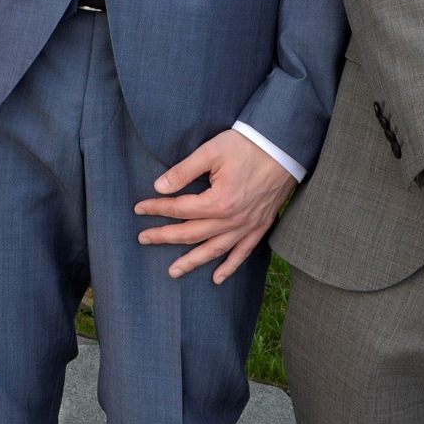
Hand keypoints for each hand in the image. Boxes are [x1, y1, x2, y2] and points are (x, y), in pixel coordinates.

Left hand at [133, 129, 295, 283]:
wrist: (284, 147)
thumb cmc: (247, 145)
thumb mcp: (211, 151)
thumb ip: (184, 171)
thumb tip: (159, 187)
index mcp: (218, 201)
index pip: (180, 209)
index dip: (157, 208)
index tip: (139, 208)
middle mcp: (233, 220)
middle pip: (192, 233)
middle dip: (165, 237)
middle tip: (143, 239)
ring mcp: (248, 226)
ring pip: (215, 250)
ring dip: (192, 262)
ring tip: (173, 272)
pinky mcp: (261, 226)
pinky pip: (243, 252)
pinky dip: (230, 267)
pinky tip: (217, 278)